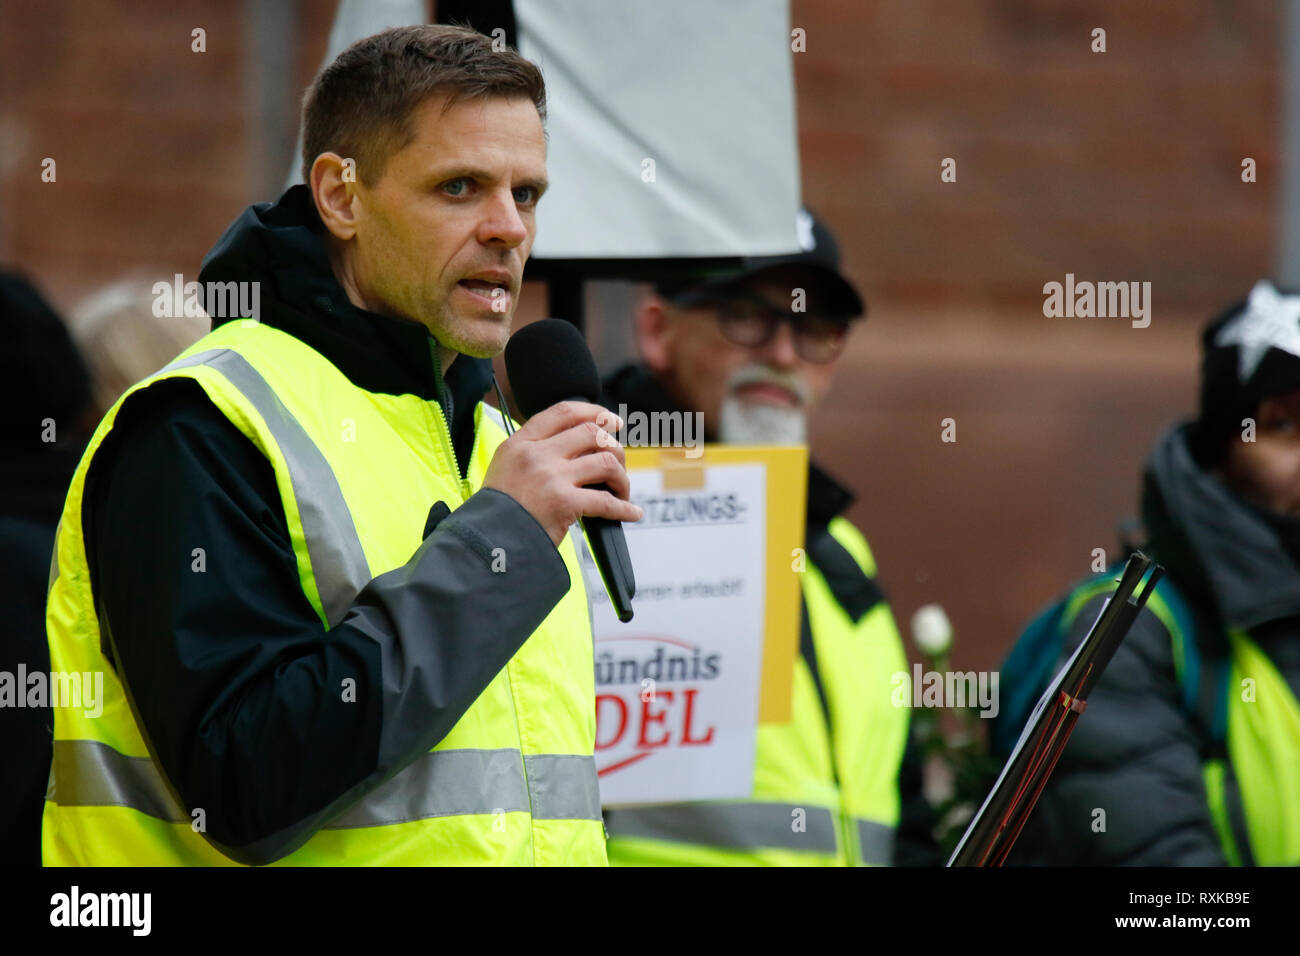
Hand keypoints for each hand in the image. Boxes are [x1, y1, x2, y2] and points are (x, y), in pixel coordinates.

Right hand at [484, 401, 643, 545]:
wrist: (487, 543)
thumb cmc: (498, 513)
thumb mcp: (505, 469)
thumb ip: (534, 453)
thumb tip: (577, 446)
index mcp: (520, 443)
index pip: (563, 413)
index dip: (594, 412)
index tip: (611, 421)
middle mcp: (536, 454)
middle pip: (591, 433)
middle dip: (614, 447)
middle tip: (618, 464)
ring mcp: (551, 477)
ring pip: (605, 461)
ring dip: (621, 477)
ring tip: (621, 491)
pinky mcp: (564, 503)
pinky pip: (606, 501)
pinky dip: (624, 508)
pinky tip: (631, 513)